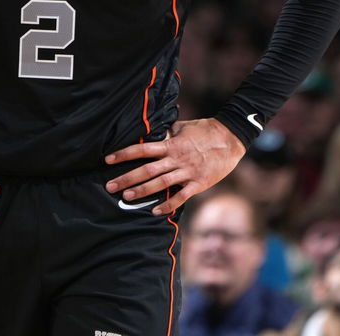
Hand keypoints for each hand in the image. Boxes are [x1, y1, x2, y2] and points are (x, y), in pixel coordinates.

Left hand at [104, 118, 245, 215]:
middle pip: (147, 169)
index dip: (124, 154)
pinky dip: (168, 205)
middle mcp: (176, 158)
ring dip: (142, 190)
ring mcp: (187, 172)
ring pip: (160, 183)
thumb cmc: (205, 130)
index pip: (142, 149)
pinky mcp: (199, 183)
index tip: (108, 159)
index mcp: (171, 144)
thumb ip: (167, 132)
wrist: (231, 139)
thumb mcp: (182, 127)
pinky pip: (181, 196)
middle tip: (109, 186)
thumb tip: (153, 132)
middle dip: (127, 177)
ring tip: (126, 196)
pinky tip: (155, 212)